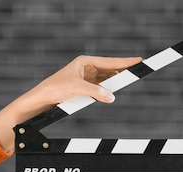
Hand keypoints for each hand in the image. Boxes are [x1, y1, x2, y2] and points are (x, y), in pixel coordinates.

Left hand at [0, 55, 141, 151]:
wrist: (43, 99)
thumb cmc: (54, 88)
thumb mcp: (77, 89)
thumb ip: (96, 92)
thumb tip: (111, 97)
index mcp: (85, 62)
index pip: (110, 62)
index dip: (126, 62)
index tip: (139, 61)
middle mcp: (88, 67)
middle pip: (111, 68)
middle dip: (124, 69)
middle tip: (139, 69)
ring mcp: (88, 77)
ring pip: (108, 78)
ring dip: (117, 80)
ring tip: (131, 79)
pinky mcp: (87, 87)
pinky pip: (103, 86)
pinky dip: (110, 88)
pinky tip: (117, 89)